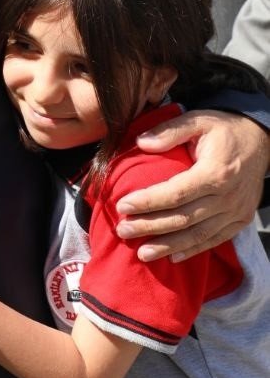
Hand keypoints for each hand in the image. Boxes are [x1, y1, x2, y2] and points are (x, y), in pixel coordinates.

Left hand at [115, 110, 269, 261]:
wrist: (260, 140)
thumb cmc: (224, 129)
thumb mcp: (198, 119)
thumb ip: (170, 131)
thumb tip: (141, 142)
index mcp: (215, 172)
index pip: (175, 193)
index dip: (148, 201)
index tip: (122, 206)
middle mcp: (227, 196)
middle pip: (183, 218)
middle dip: (150, 226)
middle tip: (123, 231)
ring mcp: (236, 211)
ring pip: (197, 235)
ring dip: (167, 246)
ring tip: (142, 253)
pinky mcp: (241, 220)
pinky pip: (215, 240)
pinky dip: (193, 250)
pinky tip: (172, 257)